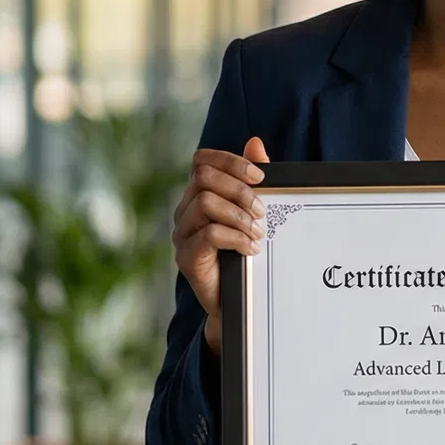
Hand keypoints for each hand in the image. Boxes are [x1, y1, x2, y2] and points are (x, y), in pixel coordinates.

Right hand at [172, 137, 270, 353]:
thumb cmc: (242, 253)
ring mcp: (182, 234)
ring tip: (258, 233)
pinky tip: (251, 248)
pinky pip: (209, 234)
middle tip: (262, 211)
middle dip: (239, 189)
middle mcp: (184, 211)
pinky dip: (236, 237)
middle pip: (204, 177)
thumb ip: (252, 180)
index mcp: (197, 195)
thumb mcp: (251, 212)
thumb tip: (256, 143)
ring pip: (206, 203)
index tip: (261, 176)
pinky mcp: (186, 257)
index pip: (202, 160)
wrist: (233, 301)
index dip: (230, 161)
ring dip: (239, 216)